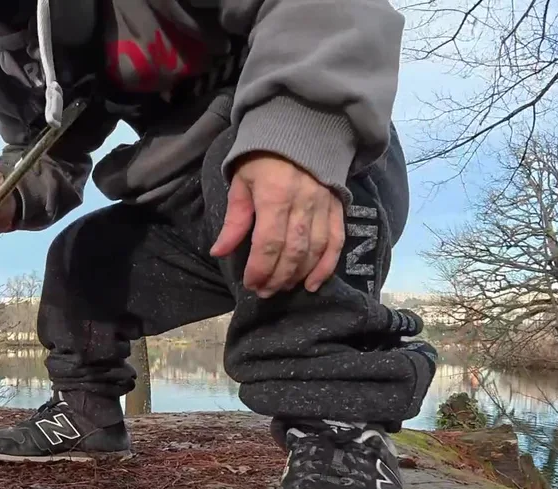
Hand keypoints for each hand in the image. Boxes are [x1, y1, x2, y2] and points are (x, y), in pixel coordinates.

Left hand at [209, 152, 344, 297]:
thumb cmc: (263, 157)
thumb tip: (219, 252)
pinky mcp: (338, 208)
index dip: (260, 268)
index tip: (250, 283)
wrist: (300, 129)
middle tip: (264, 291)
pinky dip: (326, 267)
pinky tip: (312, 284)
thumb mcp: (241, 183)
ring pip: (315, 251)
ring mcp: (324, 206)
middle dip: (277, 277)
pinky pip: (336, 242)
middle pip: (293, 251)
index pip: (269, 243)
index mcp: (275, 196)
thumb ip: (235, 220)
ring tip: (281, 288)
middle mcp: (303, 203)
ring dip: (298, 275)